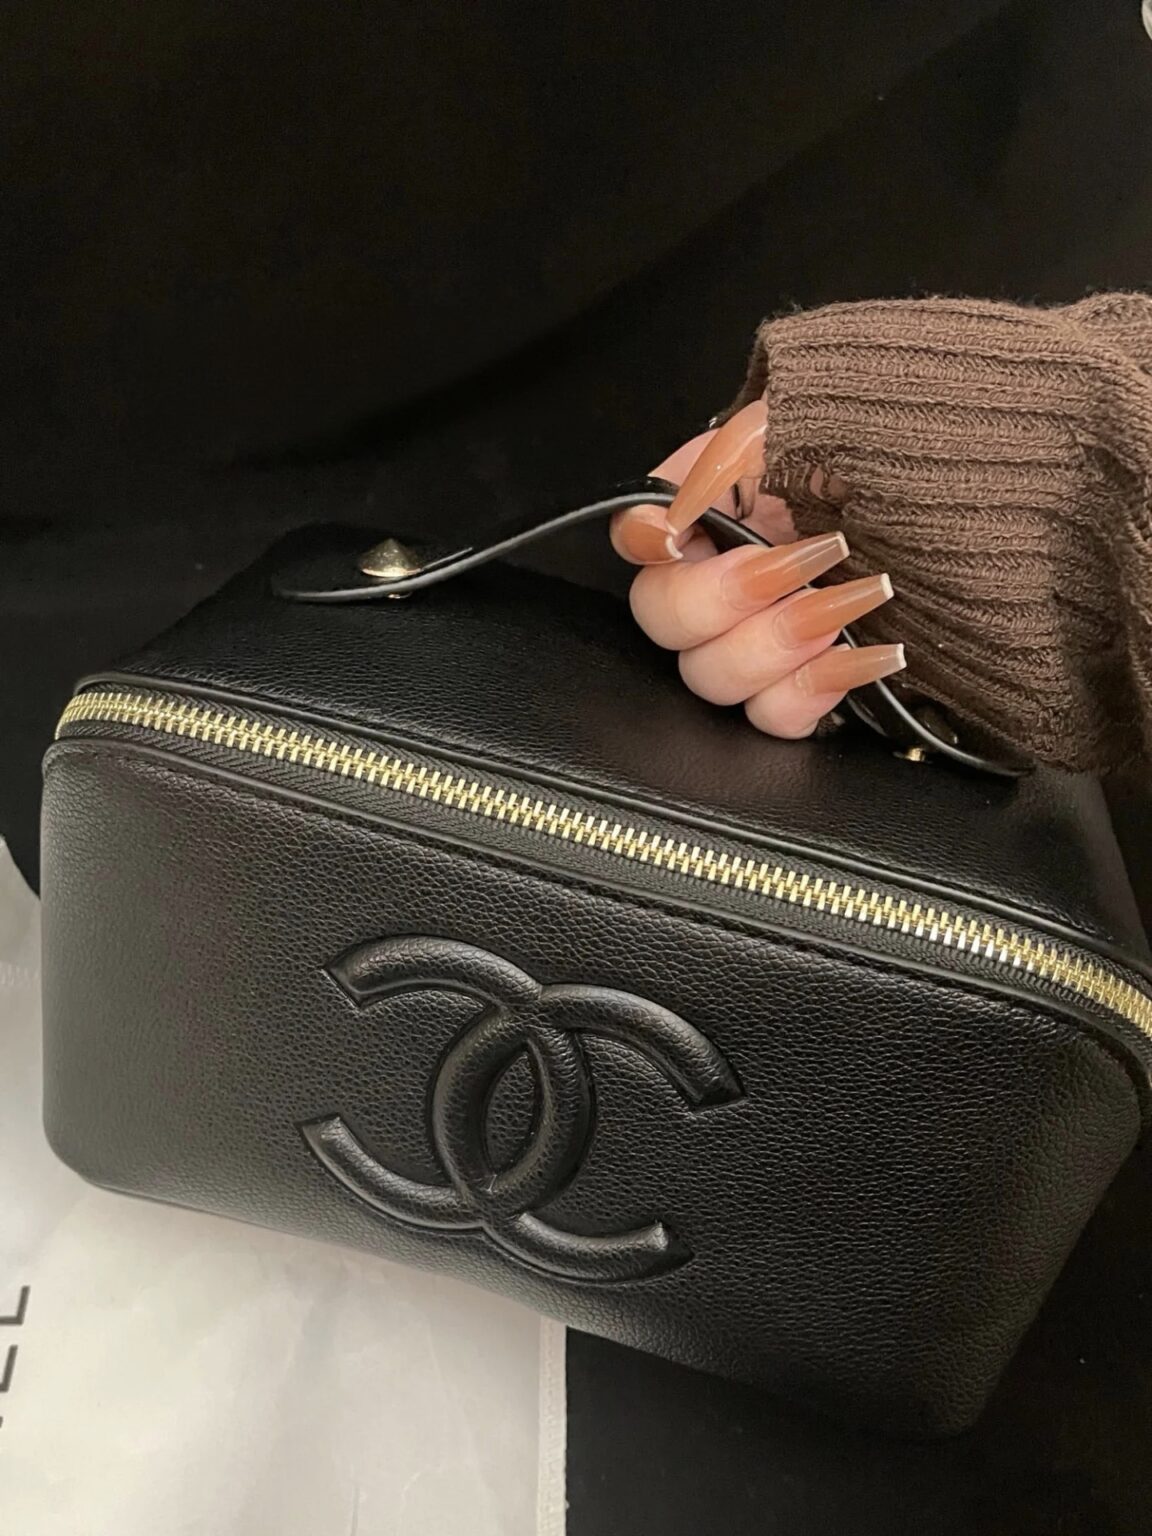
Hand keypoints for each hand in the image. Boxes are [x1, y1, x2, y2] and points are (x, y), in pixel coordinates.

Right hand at [610, 402, 904, 737]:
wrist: (973, 495)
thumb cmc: (893, 447)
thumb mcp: (806, 419)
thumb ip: (723, 458)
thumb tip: (666, 514)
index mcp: (710, 512)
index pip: (635, 534)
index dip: (645, 541)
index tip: (679, 534)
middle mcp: (720, 581)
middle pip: (665, 620)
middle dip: (728, 595)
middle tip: (801, 561)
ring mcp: (760, 641)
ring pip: (714, 677)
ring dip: (779, 643)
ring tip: (853, 600)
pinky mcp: (805, 686)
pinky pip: (776, 717)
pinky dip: (818, 690)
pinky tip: (872, 654)